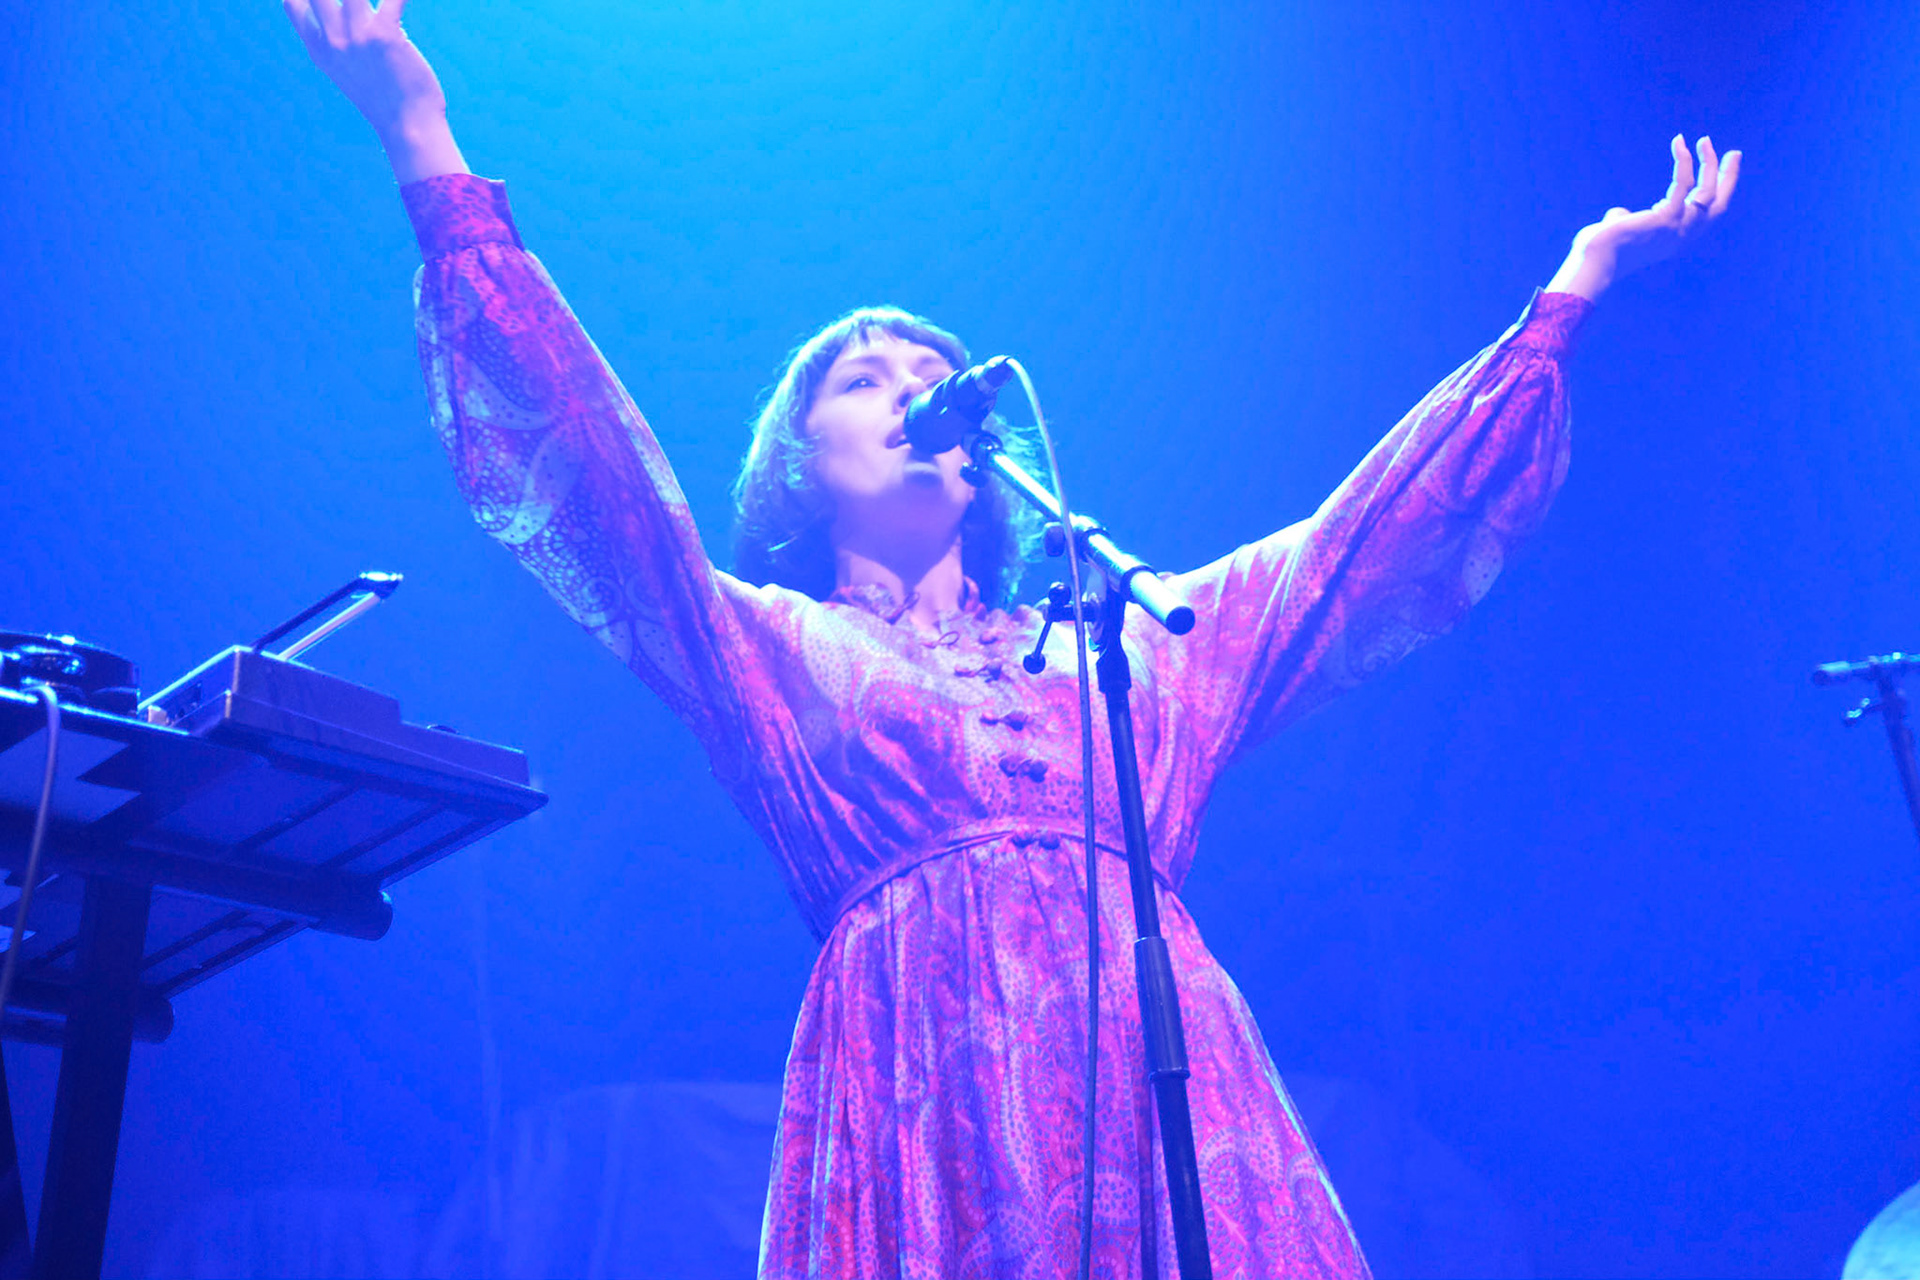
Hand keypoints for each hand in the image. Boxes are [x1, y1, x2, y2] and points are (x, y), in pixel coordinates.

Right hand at [283, 0, 467, 181]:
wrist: (408, 127)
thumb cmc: (384, 99)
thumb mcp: (346, 73)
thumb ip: (340, 43)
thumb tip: (353, 14)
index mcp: (319, 50)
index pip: (293, 5)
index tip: (324, 0)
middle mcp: (332, 40)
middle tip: (357, 3)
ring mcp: (357, 36)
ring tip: (384, 5)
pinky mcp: (385, 35)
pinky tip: (407, 0)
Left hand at [1547, 135, 1741, 302]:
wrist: (1591, 259)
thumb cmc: (1600, 249)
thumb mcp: (1622, 231)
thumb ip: (1628, 220)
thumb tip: (1620, 214)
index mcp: (1675, 239)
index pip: (1707, 215)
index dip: (1718, 192)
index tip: (1720, 170)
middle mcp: (1682, 236)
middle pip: (1718, 205)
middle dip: (1728, 177)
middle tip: (1734, 152)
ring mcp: (1677, 229)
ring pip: (1707, 193)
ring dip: (1708, 164)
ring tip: (1703, 141)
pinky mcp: (1666, 219)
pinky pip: (1683, 184)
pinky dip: (1683, 162)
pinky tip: (1679, 144)